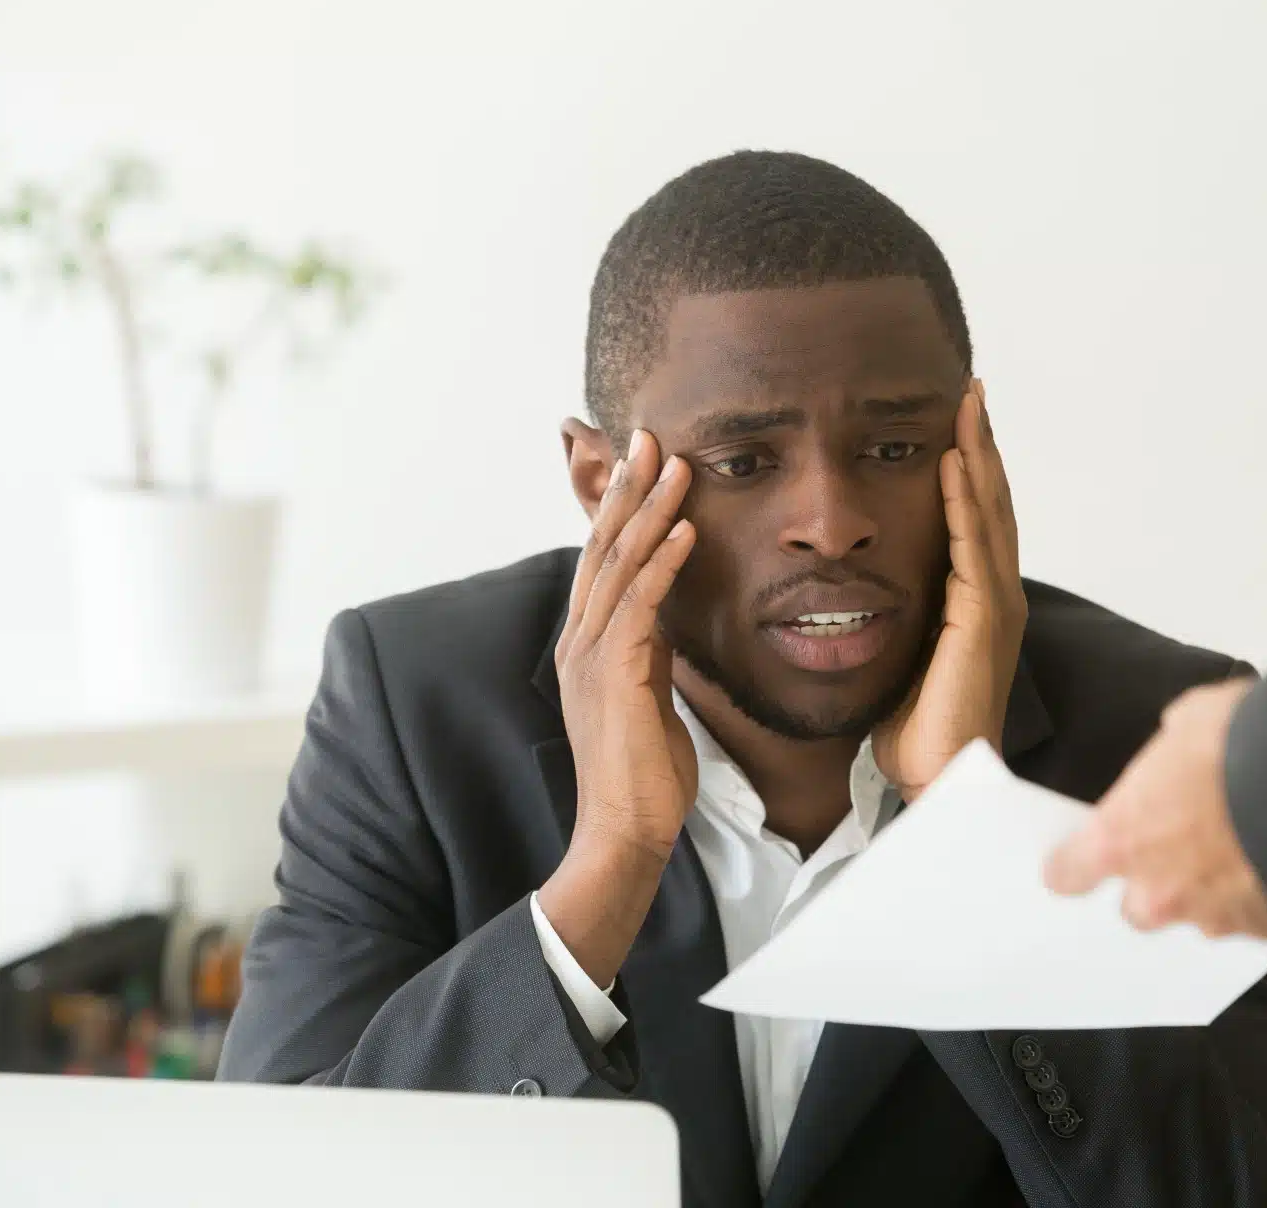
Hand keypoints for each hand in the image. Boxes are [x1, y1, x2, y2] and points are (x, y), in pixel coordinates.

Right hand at [539, 428, 698, 986]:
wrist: (625, 831)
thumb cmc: (644, 773)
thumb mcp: (649, 696)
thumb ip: (649, 653)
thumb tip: (665, 622)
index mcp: (589, 643)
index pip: (604, 560)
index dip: (622, 508)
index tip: (645, 463)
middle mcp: (582, 640)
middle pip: (603, 547)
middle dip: (627, 488)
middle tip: (649, 435)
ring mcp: (591, 656)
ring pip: (618, 565)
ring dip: (649, 511)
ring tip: (675, 464)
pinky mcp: (614, 676)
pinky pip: (639, 607)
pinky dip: (662, 564)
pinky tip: (685, 531)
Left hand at [872, 378, 1027, 801]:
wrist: (936, 777)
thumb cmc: (917, 729)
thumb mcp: (906, 656)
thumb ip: (901, 617)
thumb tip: (862, 591)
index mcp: (979, 603)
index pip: (976, 520)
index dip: (971, 469)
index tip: (958, 421)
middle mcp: (997, 596)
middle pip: (992, 503)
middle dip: (982, 447)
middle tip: (972, 393)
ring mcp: (996, 605)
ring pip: (988, 513)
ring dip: (979, 456)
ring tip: (968, 407)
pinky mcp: (982, 619)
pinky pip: (972, 546)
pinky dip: (964, 500)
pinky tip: (953, 464)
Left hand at [1043, 678, 1266, 936]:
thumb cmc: (1242, 742)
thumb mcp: (1189, 722)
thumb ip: (1170, 755)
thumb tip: (1184, 752)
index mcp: (1122, 838)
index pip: (1068, 874)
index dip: (1074, 865)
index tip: (1078, 859)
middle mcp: (1161, 891)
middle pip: (1138, 908)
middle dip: (1157, 882)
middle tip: (1186, 845)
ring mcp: (1216, 918)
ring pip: (1202, 917)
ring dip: (1216, 890)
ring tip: (1250, 846)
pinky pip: (1254, 920)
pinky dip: (1264, 896)